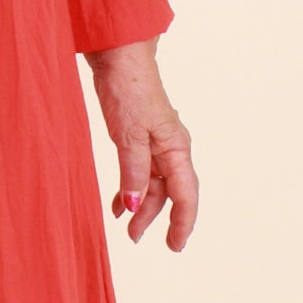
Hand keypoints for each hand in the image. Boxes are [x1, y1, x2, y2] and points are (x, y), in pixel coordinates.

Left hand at [85, 39, 197, 251]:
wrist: (117, 56)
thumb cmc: (128, 90)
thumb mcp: (128, 137)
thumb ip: (133, 173)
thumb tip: (132, 205)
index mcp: (176, 147)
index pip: (185, 194)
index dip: (182, 223)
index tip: (174, 246)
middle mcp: (171, 147)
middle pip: (168, 192)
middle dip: (153, 217)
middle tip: (135, 238)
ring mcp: (156, 141)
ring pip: (153, 183)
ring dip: (139, 204)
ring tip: (125, 226)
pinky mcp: (139, 135)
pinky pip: (140, 169)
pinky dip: (129, 187)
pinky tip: (117, 202)